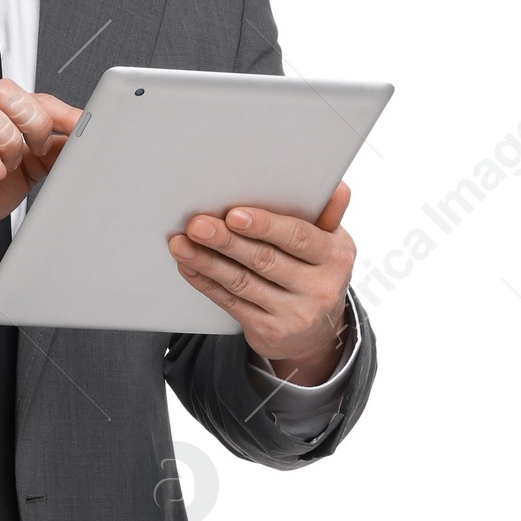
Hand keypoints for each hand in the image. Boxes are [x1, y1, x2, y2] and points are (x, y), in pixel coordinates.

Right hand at [0, 80, 78, 256]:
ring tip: (10, 165)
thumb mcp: (19, 172)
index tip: (83, 128)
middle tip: (37, 149)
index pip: (30, 97)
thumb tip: (80, 146)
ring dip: (6, 140)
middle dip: (31, 120)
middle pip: (2, 91)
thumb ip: (46, 156)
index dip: (60, 111)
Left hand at [169, 183, 354, 380]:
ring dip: (207, 261)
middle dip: (226, 241)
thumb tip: (338, 188)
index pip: (297, 237)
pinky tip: (190, 267)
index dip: (265, 225)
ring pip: (242, 283)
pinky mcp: (269, 332)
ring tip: (182, 245)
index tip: (234, 215)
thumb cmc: (318, 273)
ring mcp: (294, 315)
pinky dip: (206, 283)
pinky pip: (231, 303)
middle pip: (264, 260)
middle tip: (198, 225)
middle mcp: (319, 288)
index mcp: (335, 257)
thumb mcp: (332, 244)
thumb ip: (329, 215)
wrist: (318, 332)